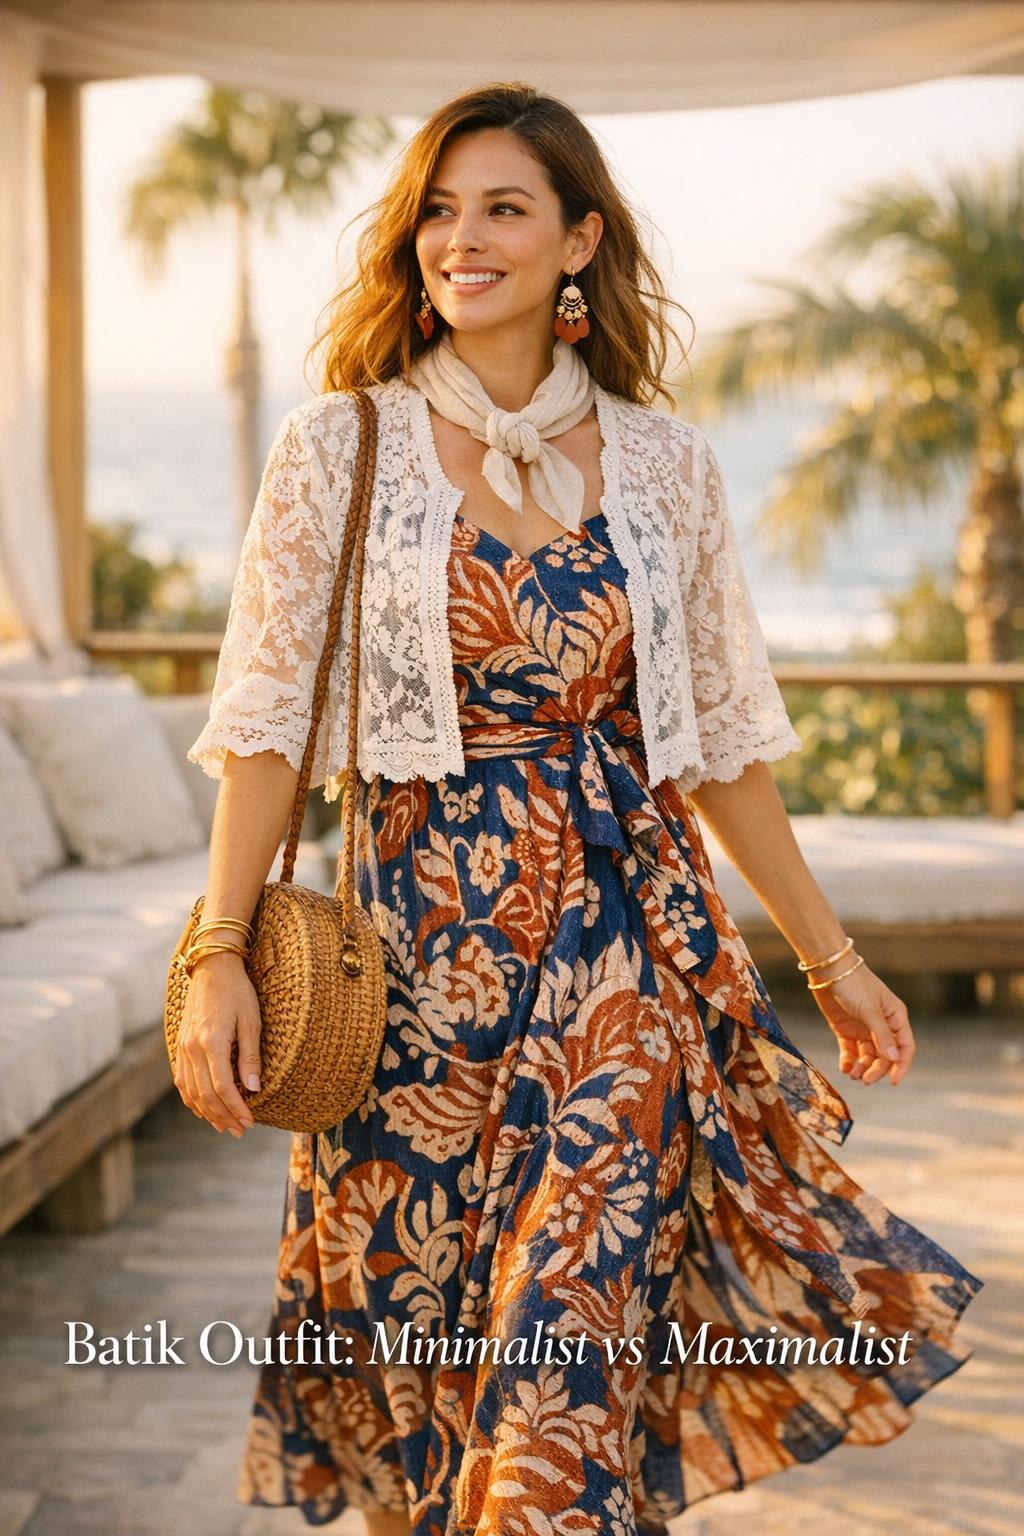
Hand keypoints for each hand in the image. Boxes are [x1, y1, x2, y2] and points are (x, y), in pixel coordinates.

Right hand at [173, 952, 261, 1135]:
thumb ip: (251, 1056)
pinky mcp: (180, 1045)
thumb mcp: (251, 1021)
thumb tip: (254, 1088)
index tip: (250, 1122)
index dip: (236, 1108)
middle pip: (205, 1094)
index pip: (222, 1087)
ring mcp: (182, 1047)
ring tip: (224, 1125)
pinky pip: (182, 1080)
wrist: (212, 968)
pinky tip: (203, 1108)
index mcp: (211, 1042)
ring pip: (190, 1091)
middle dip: (223, 1116)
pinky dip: (191, 1098)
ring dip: (207, 1112)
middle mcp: (192, 1048)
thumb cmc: (237, 992)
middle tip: (240, 1130)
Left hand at [809, 958, 914, 1084]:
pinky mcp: (846, 1030)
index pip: (904, 1047)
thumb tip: (894, 1058)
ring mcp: (864, 1028)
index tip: (893, 1082)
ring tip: (852, 1074)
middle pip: (885, 1055)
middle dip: (877, 1070)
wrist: (827, 970)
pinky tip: (845, 1068)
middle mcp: (882, 1025)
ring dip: (862, 1068)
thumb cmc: (853, 984)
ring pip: (868, 1056)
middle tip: (865, 1080)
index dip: (901, 1065)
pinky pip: (851, 1051)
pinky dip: (849, 1061)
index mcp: (895, 1017)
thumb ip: (881, 1035)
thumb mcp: (870, 1010)